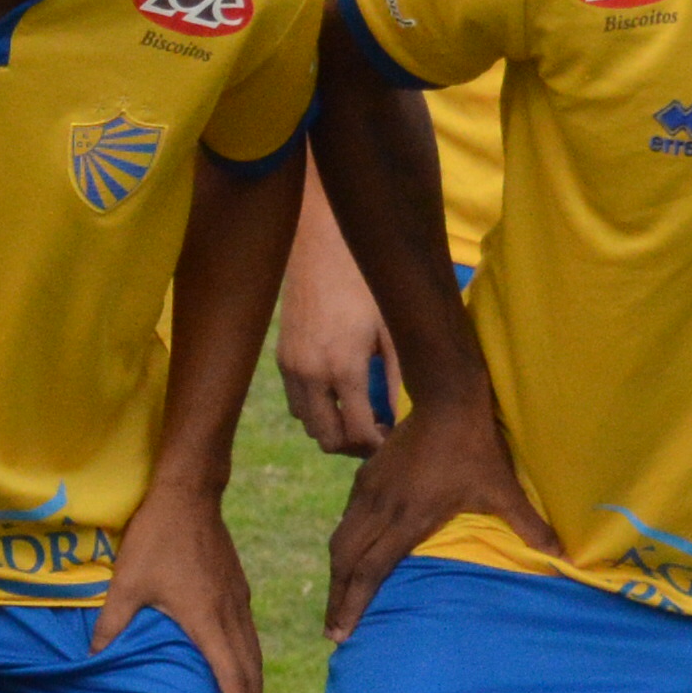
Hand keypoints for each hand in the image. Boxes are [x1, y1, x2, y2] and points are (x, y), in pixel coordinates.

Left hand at [93, 476, 264, 692]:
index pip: (230, 676)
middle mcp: (231, 614)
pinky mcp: (237, 589)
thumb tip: (89, 656)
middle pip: (252, 675)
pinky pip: (250, 638)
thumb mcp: (127, 581)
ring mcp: (239, 601)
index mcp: (208, 619)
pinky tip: (242, 675)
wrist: (188, 493)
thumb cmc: (156, 536)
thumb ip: (112, 622)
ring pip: (255, 657)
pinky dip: (250, 666)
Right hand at [275, 218, 397, 458]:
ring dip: (334, 428)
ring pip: (308, 425)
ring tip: (362, 414)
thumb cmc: (366, 282)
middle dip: (355, 445)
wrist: (322, 246)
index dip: (378, 446)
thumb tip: (409, 419)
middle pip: (328, 440)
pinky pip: (296, 402)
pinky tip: (341, 392)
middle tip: (380, 433)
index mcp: (343, 368)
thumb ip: (399, 379)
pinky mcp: (282, 358)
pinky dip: (317, 409)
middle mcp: (310, 374)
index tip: (395, 440)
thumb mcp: (391, 330)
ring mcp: (291, 367)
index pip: (357, 434)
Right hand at [326, 386, 556, 637]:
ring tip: (337, 599)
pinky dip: (344, 544)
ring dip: (336, 574)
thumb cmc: (475, 448)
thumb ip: (528, 525)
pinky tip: (349, 555)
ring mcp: (369, 491)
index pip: (370, 570)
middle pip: (345, 562)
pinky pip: (348, 518)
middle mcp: (381, 509)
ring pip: (341, 540)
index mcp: (408, 519)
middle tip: (333, 632)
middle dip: (337, 598)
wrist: (446, 400)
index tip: (342, 633)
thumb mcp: (502, 489)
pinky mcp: (367, 476)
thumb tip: (562, 555)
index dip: (353, 604)